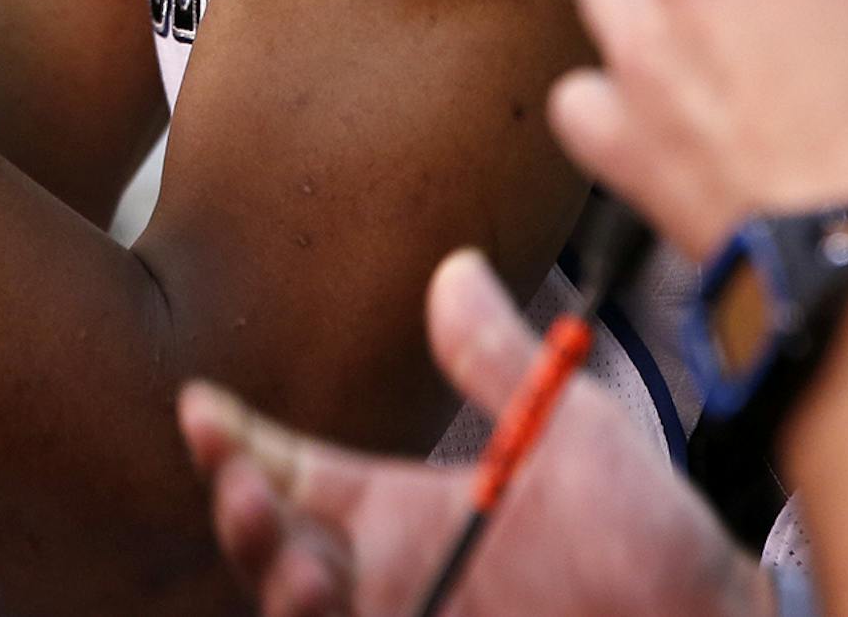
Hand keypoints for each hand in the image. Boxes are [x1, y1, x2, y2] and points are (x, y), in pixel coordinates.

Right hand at [180, 249, 766, 616]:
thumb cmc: (646, 540)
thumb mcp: (570, 434)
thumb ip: (499, 359)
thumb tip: (453, 267)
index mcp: (400, 515)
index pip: (294, 473)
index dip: (238, 442)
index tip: (201, 404)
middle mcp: (386, 582)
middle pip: (276, 552)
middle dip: (243, 519)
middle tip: (246, 487)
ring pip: (299, 616)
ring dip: (278, 588)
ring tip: (305, 570)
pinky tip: (331, 611)